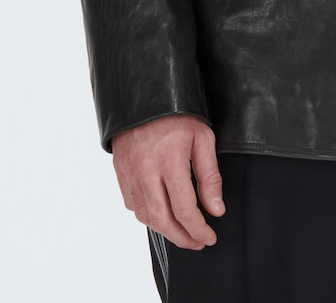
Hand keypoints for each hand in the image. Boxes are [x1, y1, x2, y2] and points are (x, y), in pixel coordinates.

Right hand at [112, 114, 224, 249]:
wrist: (145, 91)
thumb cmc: (178, 113)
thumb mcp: (202, 137)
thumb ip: (210, 176)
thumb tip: (216, 210)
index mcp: (169, 160)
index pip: (184, 208)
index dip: (198, 229)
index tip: (209, 237)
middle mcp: (146, 170)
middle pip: (162, 219)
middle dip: (181, 238)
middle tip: (197, 243)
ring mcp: (129, 171)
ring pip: (144, 215)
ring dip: (164, 229)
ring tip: (182, 231)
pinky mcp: (120, 170)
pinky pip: (132, 203)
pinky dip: (147, 214)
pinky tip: (160, 213)